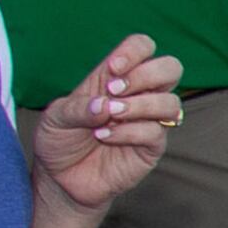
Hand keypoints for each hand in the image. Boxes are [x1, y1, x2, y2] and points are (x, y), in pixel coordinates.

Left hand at [31, 36, 185, 211]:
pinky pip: (155, 133)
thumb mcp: (56, 117)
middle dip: (145, 75)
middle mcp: (138, 96)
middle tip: (114, 90)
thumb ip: (78, 107)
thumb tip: (105, 104)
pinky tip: (104, 136)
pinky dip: (128, 132)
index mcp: (115, 78)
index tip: (112, 69)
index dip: (134, 51)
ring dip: (140, 105)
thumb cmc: (60, 141)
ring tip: (110, 116)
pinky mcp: (151, 148)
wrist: (61, 179)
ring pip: (171, 102)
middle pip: (171, 68)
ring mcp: (148, 122)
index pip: (142, 48)